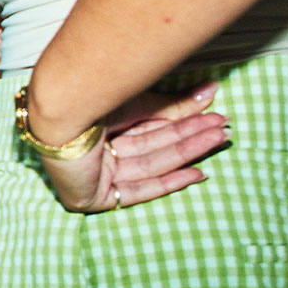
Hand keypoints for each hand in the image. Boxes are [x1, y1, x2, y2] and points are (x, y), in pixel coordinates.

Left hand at [37, 83, 229, 212]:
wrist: (64, 112)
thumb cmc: (92, 100)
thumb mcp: (138, 103)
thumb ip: (174, 105)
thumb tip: (211, 90)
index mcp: (100, 127)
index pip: (149, 128)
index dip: (183, 124)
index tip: (214, 117)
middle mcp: (97, 152)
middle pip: (153, 146)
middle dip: (190, 137)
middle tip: (223, 128)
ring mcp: (95, 175)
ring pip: (151, 164)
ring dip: (187, 152)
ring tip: (218, 138)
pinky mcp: (93, 196)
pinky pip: (138, 190)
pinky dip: (168, 182)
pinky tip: (196, 173)